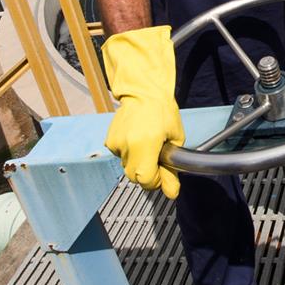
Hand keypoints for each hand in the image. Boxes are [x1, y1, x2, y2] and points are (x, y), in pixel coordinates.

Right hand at [101, 27, 184, 197]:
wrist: (143, 92)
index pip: (145, 180)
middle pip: (134, 177)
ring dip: (138, 162)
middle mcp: (128, 145)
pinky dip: (129, 153)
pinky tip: (137, 139)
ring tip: (147, 143)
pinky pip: (121, 157)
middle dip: (147, 173)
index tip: (162, 171)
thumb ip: (172, 168)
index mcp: (146, 144)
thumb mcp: (175, 139)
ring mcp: (116, 143)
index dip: (156, 180)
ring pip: (127, 167)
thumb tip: (171, 192)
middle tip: (157, 157)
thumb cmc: (162, 111)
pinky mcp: (110, 141)